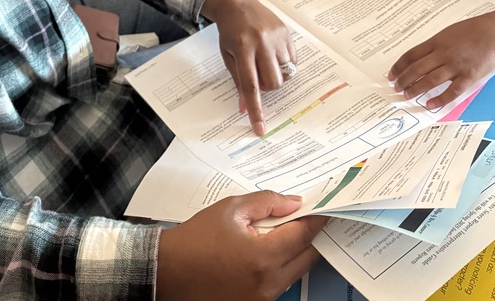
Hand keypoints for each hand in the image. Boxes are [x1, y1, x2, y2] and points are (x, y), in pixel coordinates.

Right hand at [157, 192, 327, 300]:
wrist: (169, 270)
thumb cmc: (196, 238)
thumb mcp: (231, 209)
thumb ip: (266, 202)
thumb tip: (294, 203)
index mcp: (263, 256)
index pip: (303, 235)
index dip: (316, 219)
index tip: (325, 208)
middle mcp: (268, 283)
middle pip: (306, 257)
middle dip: (310, 235)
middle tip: (309, 217)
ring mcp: (263, 299)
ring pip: (295, 272)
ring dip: (295, 251)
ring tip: (284, 231)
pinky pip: (280, 283)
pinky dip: (281, 265)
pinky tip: (269, 249)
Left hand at [202, 0, 294, 134]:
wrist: (238, 4)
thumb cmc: (230, 32)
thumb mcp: (228, 56)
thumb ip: (238, 82)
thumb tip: (245, 108)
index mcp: (243, 49)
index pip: (251, 86)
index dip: (255, 110)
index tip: (260, 129)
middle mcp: (262, 42)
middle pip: (273, 82)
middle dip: (267, 87)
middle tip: (257, 75)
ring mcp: (277, 37)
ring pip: (285, 74)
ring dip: (276, 75)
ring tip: (265, 62)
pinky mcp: (287, 33)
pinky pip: (293, 61)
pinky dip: (284, 65)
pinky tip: (273, 53)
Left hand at [388, 12, 494, 109]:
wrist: (494, 33)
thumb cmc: (471, 31)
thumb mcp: (447, 33)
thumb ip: (434, 45)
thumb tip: (420, 57)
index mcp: (436, 42)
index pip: (411, 55)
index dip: (399, 66)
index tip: (391, 75)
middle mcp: (442, 54)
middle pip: (417, 69)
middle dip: (404, 80)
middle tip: (396, 88)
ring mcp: (455, 66)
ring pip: (431, 80)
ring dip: (416, 89)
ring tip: (406, 96)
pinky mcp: (469, 76)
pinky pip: (452, 91)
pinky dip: (440, 99)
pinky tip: (430, 104)